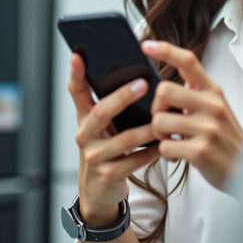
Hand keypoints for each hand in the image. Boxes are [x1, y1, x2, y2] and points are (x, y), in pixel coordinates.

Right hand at [68, 53, 159, 224]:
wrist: (99, 188)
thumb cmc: (106, 147)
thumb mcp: (102, 126)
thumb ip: (110, 103)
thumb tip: (137, 74)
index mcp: (84, 117)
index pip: (76, 91)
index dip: (76, 73)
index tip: (78, 55)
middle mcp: (84, 135)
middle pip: (101, 112)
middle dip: (123, 96)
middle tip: (144, 83)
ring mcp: (95, 156)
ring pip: (125, 139)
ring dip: (148, 128)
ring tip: (165, 117)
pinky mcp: (109, 174)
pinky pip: (136, 160)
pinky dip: (153, 151)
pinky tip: (166, 143)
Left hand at [142, 41, 242, 191]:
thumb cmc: (225, 137)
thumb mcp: (216, 108)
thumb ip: (195, 94)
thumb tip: (163, 86)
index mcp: (213, 91)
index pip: (189, 61)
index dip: (166, 50)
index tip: (146, 45)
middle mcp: (212, 105)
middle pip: (164, 90)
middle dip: (156, 108)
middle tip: (164, 121)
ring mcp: (207, 128)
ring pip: (159, 121)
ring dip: (159, 135)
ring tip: (171, 140)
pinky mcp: (201, 151)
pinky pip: (165, 147)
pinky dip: (165, 153)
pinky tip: (178, 155)